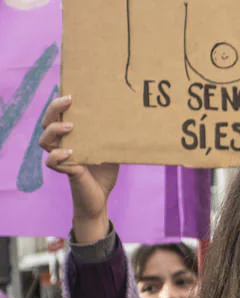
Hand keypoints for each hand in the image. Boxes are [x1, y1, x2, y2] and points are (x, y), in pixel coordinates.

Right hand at [39, 95, 119, 243]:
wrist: (101, 198)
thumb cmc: (104, 172)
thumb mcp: (110, 149)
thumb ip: (113, 136)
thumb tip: (131, 118)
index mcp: (71, 137)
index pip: (57, 116)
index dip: (58, 103)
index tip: (71, 93)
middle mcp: (61, 145)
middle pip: (46, 123)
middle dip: (54, 110)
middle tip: (68, 101)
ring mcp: (61, 158)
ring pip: (44, 141)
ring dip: (54, 131)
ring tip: (70, 127)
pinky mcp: (65, 171)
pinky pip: (51, 162)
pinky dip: (57, 156)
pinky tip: (69, 153)